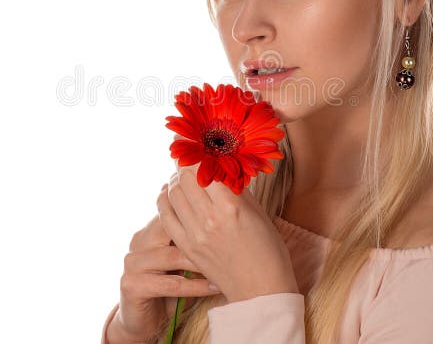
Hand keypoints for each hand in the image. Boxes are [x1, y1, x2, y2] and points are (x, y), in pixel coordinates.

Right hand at [109, 186, 221, 343]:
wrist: (143, 323)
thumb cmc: (171, 290)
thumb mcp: (183, 261)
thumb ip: (194, 240)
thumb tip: (226, 219)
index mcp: (149, 231)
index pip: (174, 211)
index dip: (200, 213)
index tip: (228, 215)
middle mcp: (138, 242)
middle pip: (171, 228)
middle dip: (203, 235)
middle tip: (231, 237)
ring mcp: (132, 264)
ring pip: (173, 256)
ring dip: (203, 262)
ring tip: (227, 263)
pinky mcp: (132, 286)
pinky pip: (170, 284)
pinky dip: (195, 286)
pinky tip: (215, 286)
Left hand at [157, 144, 298, 303]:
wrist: (260, 291)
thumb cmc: (268, 250)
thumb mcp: (258, 212)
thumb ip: (238, 187)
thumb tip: (223, 164)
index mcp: (231, 206)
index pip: (205, 167)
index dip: (198, 151)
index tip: (196, 142)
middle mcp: (209, 218)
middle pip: (184, 177)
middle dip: (185, 163)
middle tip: (190, 156)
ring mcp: (194, 234)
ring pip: (172, 193)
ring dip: (175, 180)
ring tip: (182, 175)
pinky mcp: (186, 247)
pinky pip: (165, 215)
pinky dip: (164, 200)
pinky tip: (169, 193)